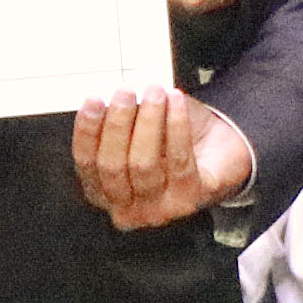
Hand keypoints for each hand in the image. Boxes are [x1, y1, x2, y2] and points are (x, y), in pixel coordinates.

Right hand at [72, 87, 252, 228]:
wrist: (216, 156)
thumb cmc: (168, 144)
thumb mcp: (135, 130)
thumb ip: (119, 120)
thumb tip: (109, 98)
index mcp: (103, 192)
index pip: (86, 163)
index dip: (87, 131)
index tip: (93, 101)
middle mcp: (126, 208)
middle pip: (112, 166)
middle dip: (117, 124)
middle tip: (125, 92)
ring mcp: (157, 209)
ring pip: (143, 163)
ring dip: (149, 120)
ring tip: (154, 92)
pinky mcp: (187, 199)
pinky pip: (178, 159)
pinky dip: (176, 125)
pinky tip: (175, 102)